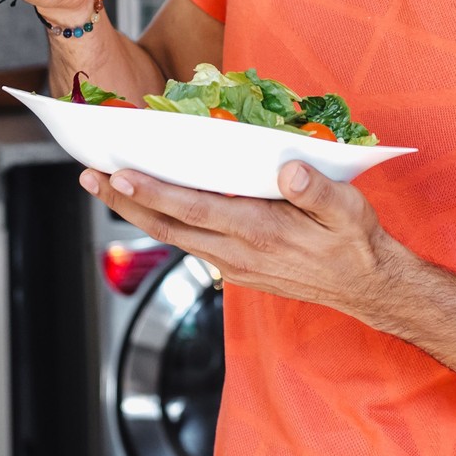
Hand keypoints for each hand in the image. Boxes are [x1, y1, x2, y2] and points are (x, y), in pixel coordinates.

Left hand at [79, 162, 412, 322]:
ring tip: (106, 186)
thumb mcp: (347, 208)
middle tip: (89, 175)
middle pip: (168, 225)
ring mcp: (233, 263)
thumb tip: (288, 170)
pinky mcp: (235, 266)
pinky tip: (151, 204)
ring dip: (136, 211)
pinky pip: (189, 241)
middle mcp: (237, 252)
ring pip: (173, 236)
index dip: (154, 192)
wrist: (366, 286)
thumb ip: (316, 189)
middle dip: (124, 200)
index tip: (121, 173)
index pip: (194, 209)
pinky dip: (163, 220)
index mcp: (260, 231)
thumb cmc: (355, 240)